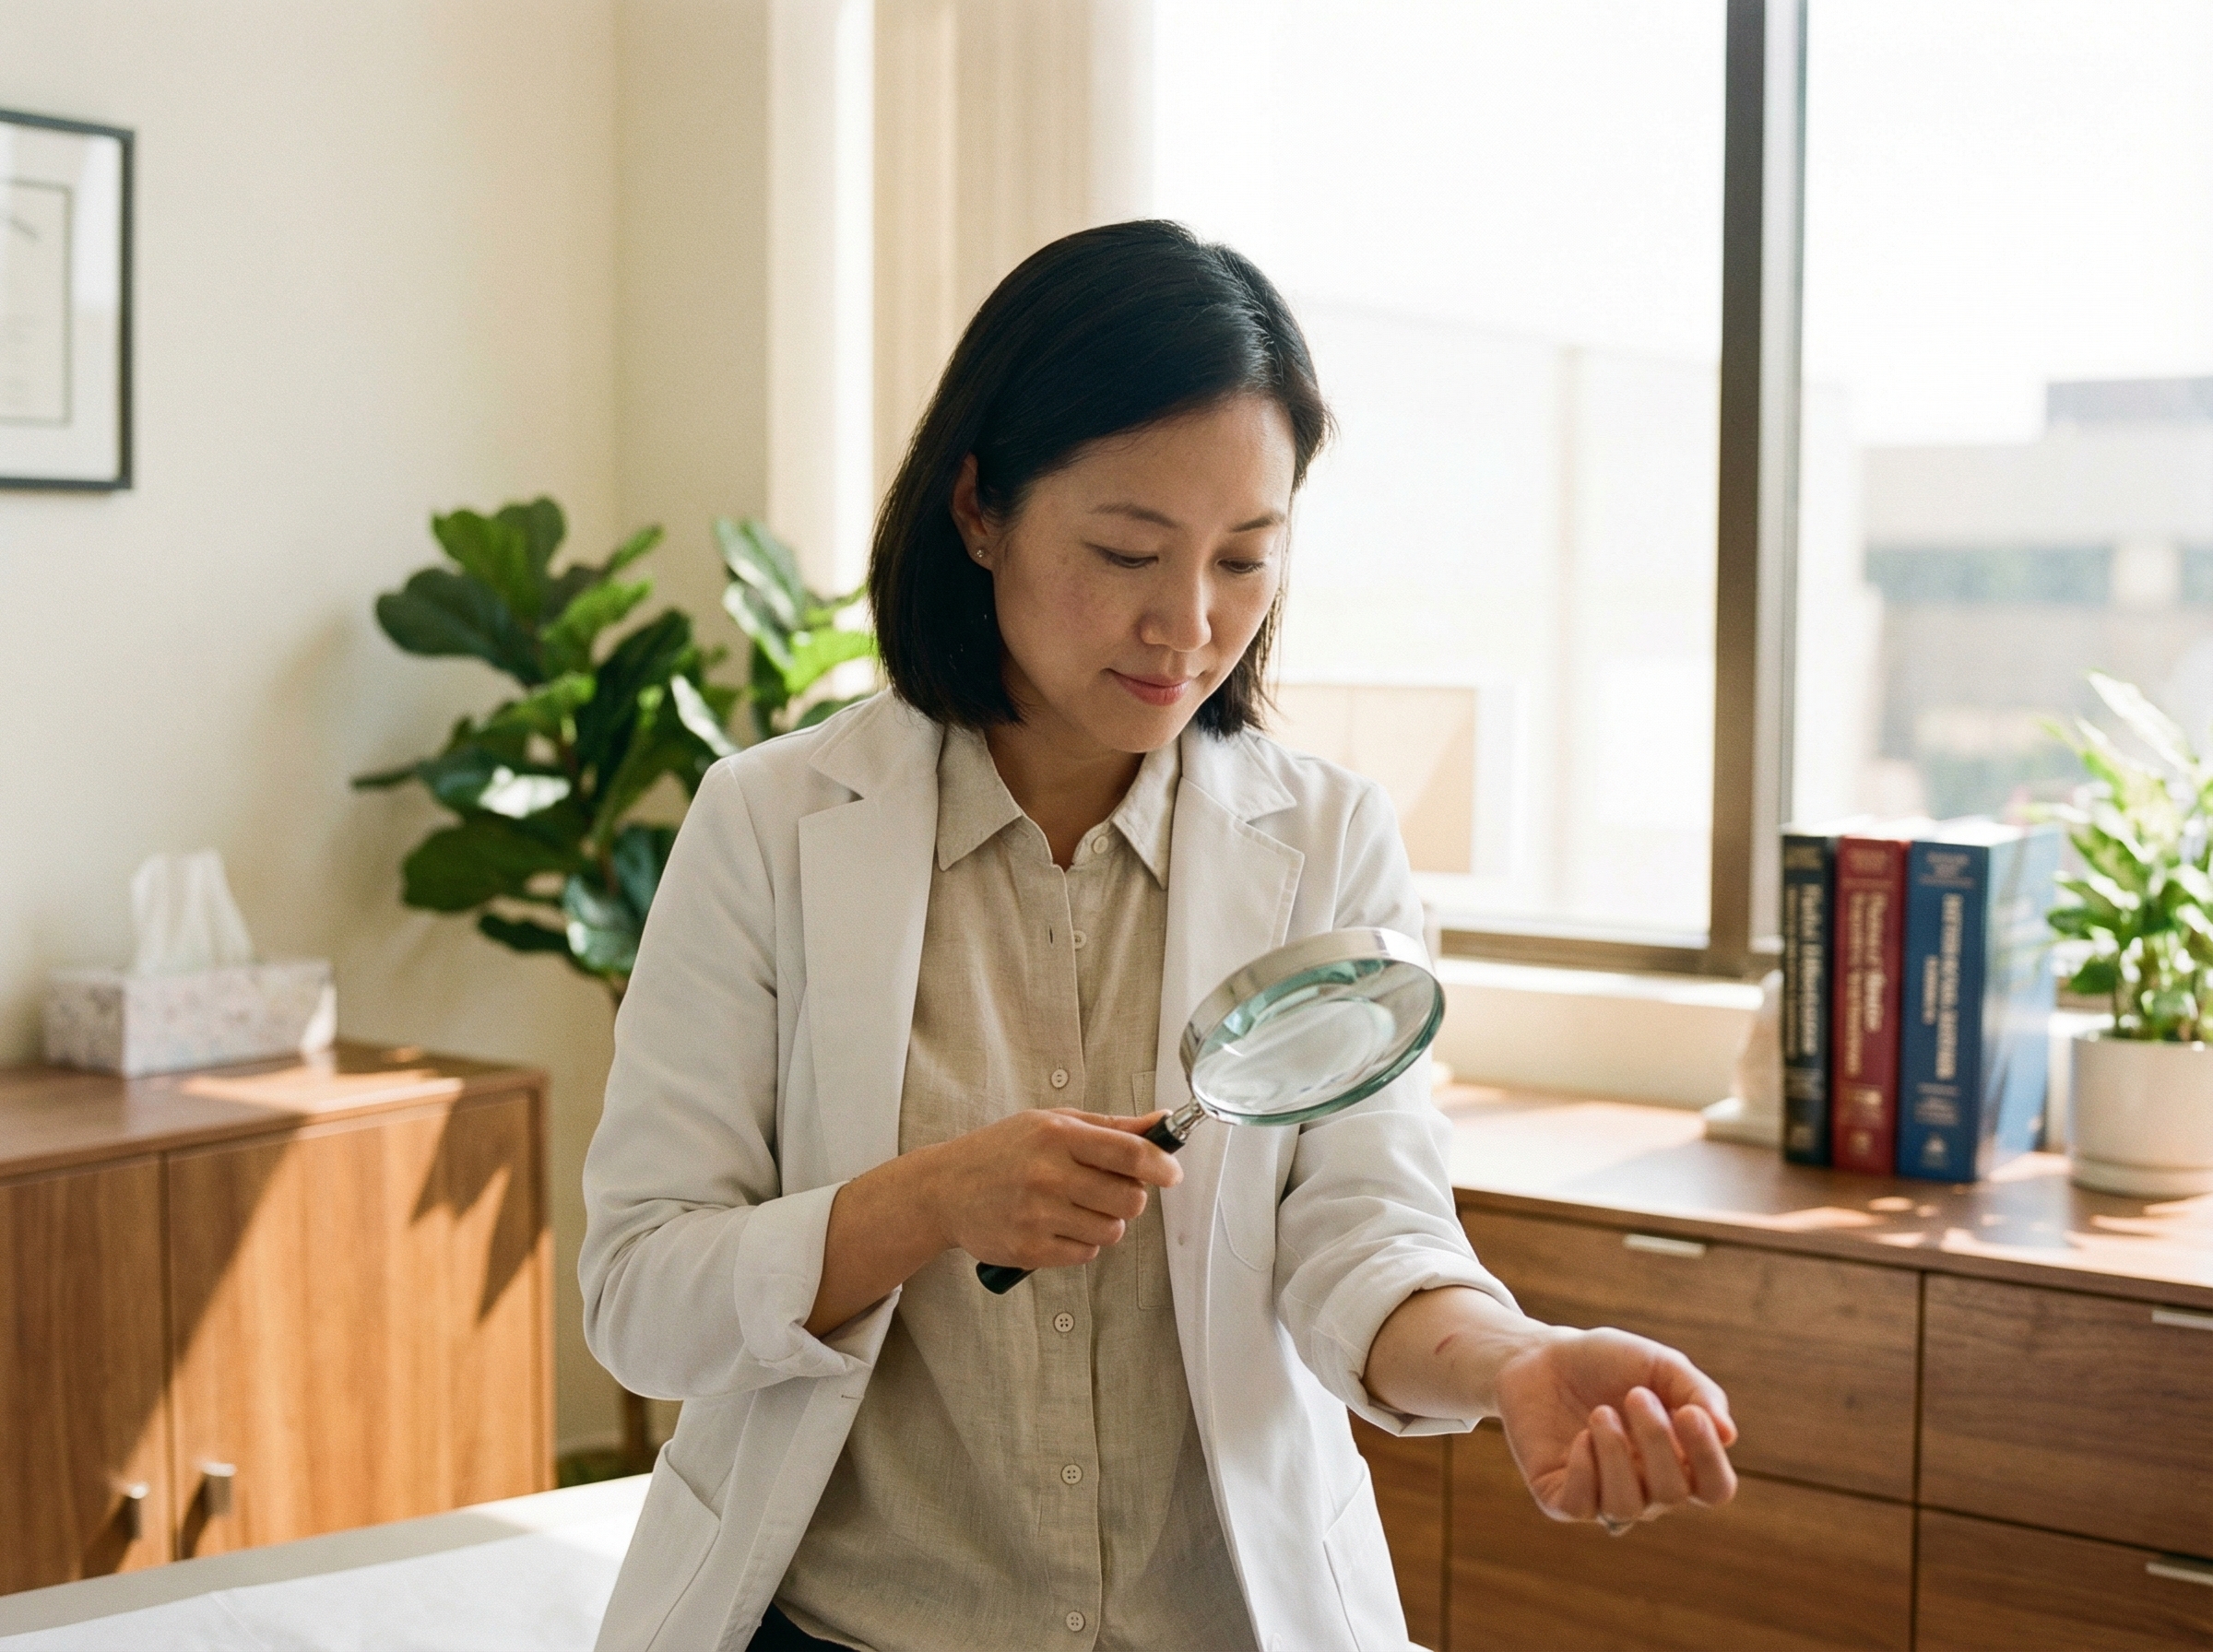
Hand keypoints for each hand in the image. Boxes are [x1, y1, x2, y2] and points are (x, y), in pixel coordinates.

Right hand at [919, 1108, 1181, 1272]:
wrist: (943, 1189)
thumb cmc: (1001, 1151)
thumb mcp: (1051, 1123)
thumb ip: (1110, 1127)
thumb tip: (1161, 1122)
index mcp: (1056, 1135)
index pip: (1129, 1152)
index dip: (1161, 1165)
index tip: (1172, 1173)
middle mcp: (1047, 1174)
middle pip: (1129, 1198)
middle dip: (1130, 1197)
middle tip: (1108, 1189)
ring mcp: (1037, 1215)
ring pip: (1112, 1230)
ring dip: (1104, 1221)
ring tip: (1075, 1207)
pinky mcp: (1029, 1249)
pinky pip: (1086, 1253)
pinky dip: (1081, 1243)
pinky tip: (1057, 1225)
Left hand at [1493, 1326, 1737, 1527]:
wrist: (1543, 1356)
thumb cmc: (1609, 1363)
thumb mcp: (1659, 1365)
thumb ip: (1698, 1393)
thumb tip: (1729, 1435)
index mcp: (1681, 1462)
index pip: (1715, 1488)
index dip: (1708, 1458)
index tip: (1688, 1413)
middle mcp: (1648, 1489)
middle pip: (1672, 1494)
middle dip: (1655, 1441)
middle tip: (1634, 1395)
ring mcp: (1604, 1497)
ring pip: (1626, 1507)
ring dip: (1616, 1456)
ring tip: (1600, 1413)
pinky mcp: (1561, 1498)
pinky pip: (1580, 1506)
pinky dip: (1583, 1469)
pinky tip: (1579, 1436)